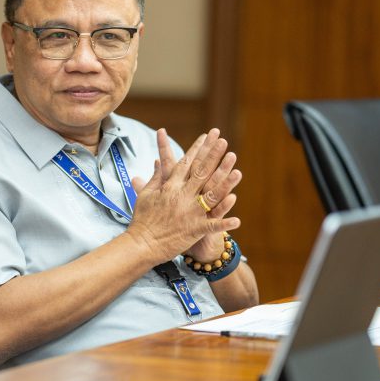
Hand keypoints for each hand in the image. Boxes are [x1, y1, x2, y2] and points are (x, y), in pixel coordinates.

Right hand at [126, 128, 240, 264]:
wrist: (141, 243)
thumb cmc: (141, 219)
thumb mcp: (145, 195)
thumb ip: (155, 178)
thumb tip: (158, 163)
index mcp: (170, 187)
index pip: (186, 163)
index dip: (197, 149)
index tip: (207, 137)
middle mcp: (182, 196)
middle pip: (201, 173)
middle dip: (214, 156)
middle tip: (224, 141)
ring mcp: (189, 212)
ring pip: (211, 195)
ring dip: (226, 184)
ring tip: (238, 171)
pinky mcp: (194, 229)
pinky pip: (212, 226)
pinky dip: (224, 224)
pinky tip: (237, 221)